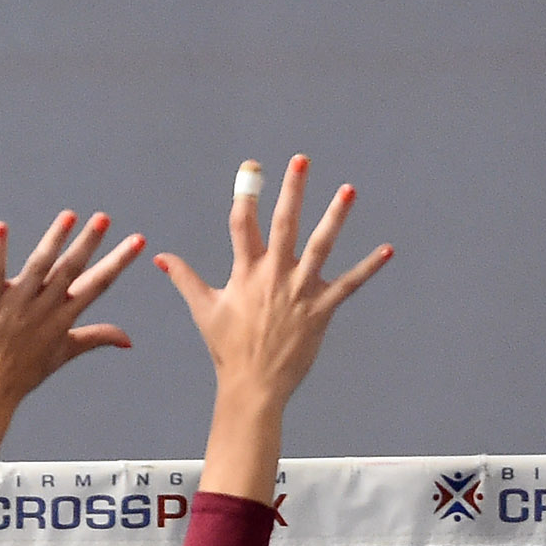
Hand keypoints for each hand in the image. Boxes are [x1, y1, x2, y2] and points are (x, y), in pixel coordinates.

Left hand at [0, 212, 144, 468]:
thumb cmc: (24, 373)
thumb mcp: (64, 354)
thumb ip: (96, 338)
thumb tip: (128, 340)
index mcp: (64, 318)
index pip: (98, 284)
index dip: (119, 261)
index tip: (137, 241)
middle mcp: (44, 308)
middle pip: (71, 269)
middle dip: (89, 242)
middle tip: (104, 217)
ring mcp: (16, 304)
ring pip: (39, 266)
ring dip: (54, 239)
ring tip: (69, 216)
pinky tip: (1, 227)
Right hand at [160, 157, 391, 501]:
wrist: (253, 386)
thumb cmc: (227, 348)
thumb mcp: (203, 309)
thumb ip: (183, 277)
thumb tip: (158, 256)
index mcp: (245, 273)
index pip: (243, 222)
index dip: (247, 192)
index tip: (252, 166)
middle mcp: (274, 277)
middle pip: (285, 224)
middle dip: (292, 190)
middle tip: (301, 160)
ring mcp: (300, 292)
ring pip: (320, 246)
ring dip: (335, 217)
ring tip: (349, 190)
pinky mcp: (321, 311)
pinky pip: (349, 285)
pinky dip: (369, 267)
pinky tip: (387, 250)